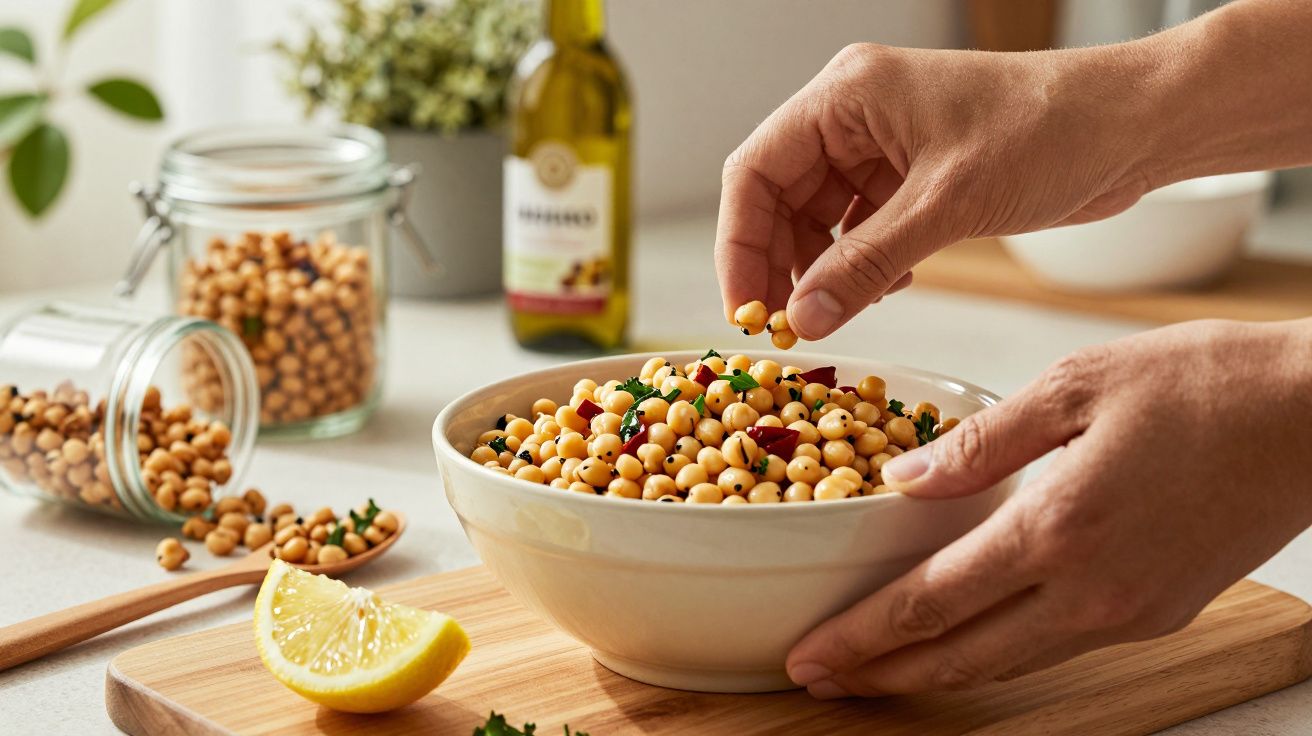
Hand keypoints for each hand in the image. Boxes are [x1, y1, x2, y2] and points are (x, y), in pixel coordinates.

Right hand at [713, 40, 1155, 338]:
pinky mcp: (913, 177)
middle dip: (777, 264)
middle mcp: (854, 115)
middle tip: (783, 327)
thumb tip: (803, 318)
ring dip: (820, 271)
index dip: (740, 243)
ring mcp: (882, 146)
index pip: (756, 170)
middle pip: (778, 197)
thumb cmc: (1051, 130)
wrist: (1134, 125)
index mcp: (846, 95)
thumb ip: (868, 264)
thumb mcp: (948, 203)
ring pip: (816, 219)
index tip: (746, 308)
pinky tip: (886, 289)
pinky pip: (859, 229)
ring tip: (835, 313)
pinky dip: (861, 266)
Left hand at [785, 318, 1311, 696]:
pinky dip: (996, 652)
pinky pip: (1056, 646)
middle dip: (882, 676)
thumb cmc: (1205, 385)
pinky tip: (967, 635)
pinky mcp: (1159, 613)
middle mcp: (1091, 593)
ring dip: (935, 673)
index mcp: (1058, 530)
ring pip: (1008, 664)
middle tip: (819, 680)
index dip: (860, 637)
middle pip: (960, 659)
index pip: (930, 603)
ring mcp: (1129, 614)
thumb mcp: (1076, 386)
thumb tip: (906, 482)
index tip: (809, 656)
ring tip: (878, 670)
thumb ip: (981, 443)